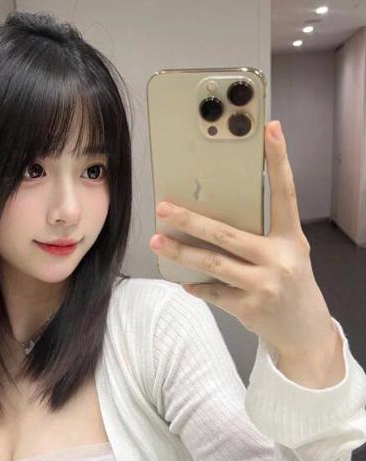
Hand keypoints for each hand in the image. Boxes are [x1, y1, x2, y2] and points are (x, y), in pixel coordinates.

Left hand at [149, 120, 335, 357]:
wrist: (304, 331)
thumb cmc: (291, 283)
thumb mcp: (289, 253)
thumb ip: (262, 234)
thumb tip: (215, 219)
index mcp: (290, 238)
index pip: (285, 193)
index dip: (279, 160)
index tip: (271, 129)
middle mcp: (279, 259)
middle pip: (227, 233)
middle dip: (191, 220)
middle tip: (164, 207)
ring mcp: (264, 284)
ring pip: (212, 263)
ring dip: (180, 253)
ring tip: (156, 240)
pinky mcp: (249, 307)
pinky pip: (212, 292)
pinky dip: (196, 287)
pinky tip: (185, 282)